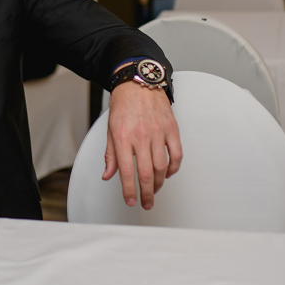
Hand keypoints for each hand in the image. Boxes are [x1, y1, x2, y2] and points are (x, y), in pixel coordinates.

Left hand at [102, 81, 181, 209]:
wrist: (139, 82)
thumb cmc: (124, 104)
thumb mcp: (110, 130)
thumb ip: (110, 155)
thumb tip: (108, 175)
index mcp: (123, 137)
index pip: (126, 171)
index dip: (129, 190)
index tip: (131, 201)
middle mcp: (141, 136)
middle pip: (147, 173)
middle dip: (147, 193)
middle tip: (146, 203)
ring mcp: (158, 132)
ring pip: (162, 167)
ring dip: (159, 183)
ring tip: (155, 190)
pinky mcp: (171, 128)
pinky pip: (177, 154)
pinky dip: (174, 168)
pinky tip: (168, 173)